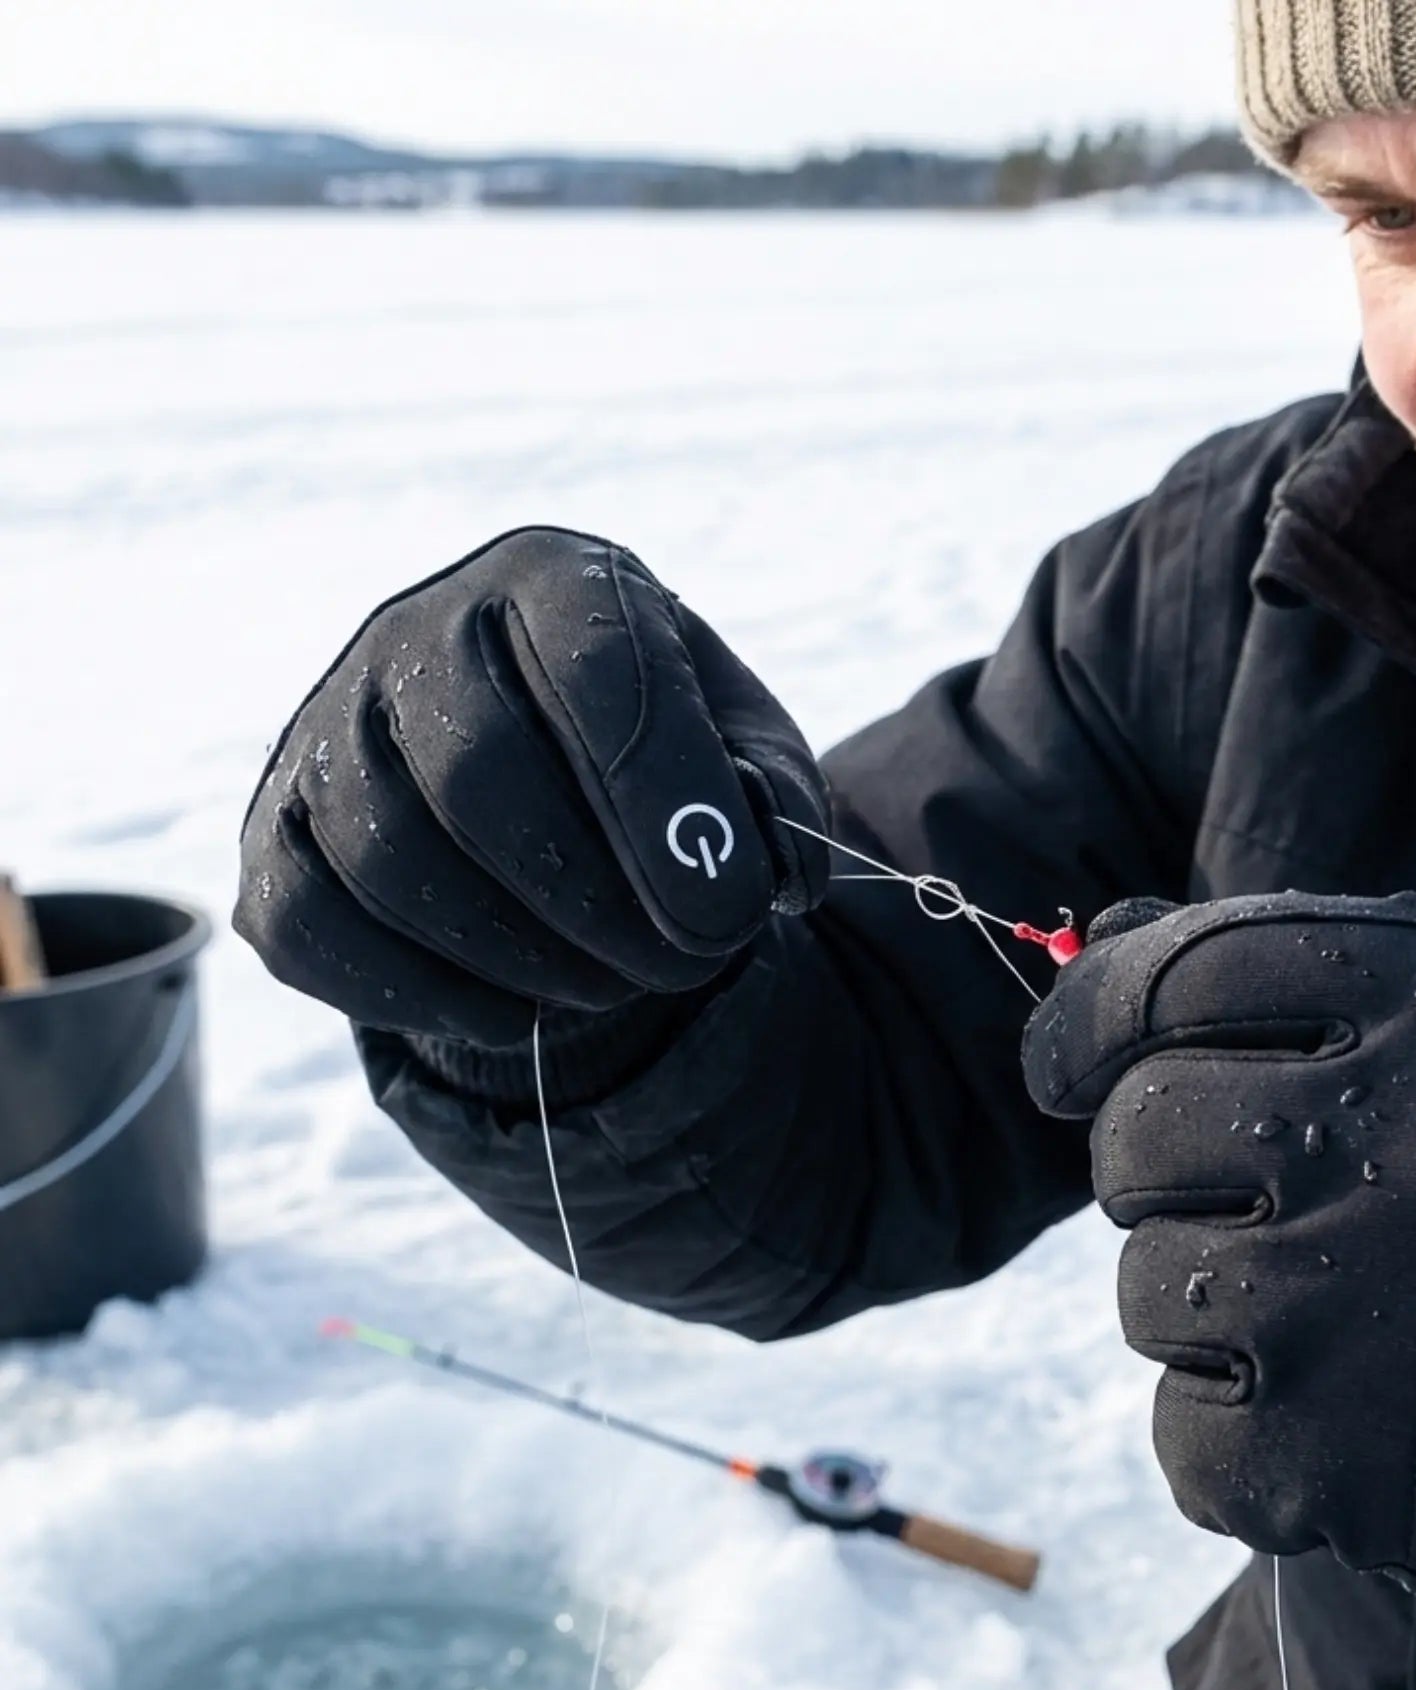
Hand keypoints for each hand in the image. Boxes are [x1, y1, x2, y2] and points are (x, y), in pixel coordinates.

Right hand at [236, 527, 829, 1044]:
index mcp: (552, 581)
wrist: (546, 783)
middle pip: (477, 772)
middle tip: (683, 968)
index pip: (593, 670)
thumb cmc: (661, 761)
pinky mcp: (272, 832)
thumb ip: (774, 803)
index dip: (666, 804)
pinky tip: (516, 1013)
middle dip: (595, 901)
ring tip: (615, 987)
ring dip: (520, 956)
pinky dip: (420, 993)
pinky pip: (310, 925)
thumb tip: (774, 875)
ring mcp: (325, 727)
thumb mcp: (747, 758)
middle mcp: (417, 630)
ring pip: (388, 857)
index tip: (736, 914)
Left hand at [1024, 892, 1415, 1673]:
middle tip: (1249, 1191)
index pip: (1172, 976)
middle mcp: (1388, 1143)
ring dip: (1205, 1299)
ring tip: (1335, 1309)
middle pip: (1133, 1137)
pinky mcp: (1341, 1470)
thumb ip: (1300, 964)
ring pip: (1142, 1290)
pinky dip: (1230, 1431)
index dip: (1087, 1019)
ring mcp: (1354, 1315)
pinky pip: (1178, 1436)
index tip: (1066, 1062)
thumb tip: (1087, 949)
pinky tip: (1336, 1409)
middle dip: (1157, 1163)